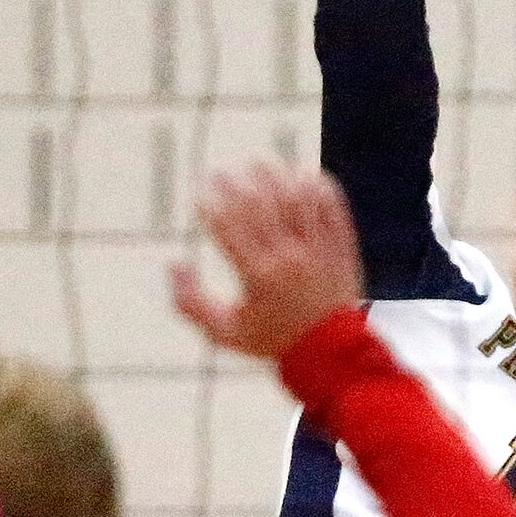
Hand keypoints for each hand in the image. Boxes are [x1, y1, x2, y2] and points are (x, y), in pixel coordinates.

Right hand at [171, 162, 365, 363]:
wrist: (329, 353)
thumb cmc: (272, 340)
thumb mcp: (224, 331)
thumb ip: (191, 302)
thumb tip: (173, 264)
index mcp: (258, 276)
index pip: (229, 229)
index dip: (211, 206)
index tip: (200, 194)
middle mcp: (289, 258)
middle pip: (262, 207)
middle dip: (239, 184)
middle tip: (225, 170)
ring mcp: (318, 251)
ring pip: (298, 202)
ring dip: (278, 177)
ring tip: (262, 163)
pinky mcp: (342, 249)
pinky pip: (334, 210)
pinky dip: (320, 189)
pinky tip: (305, 173)